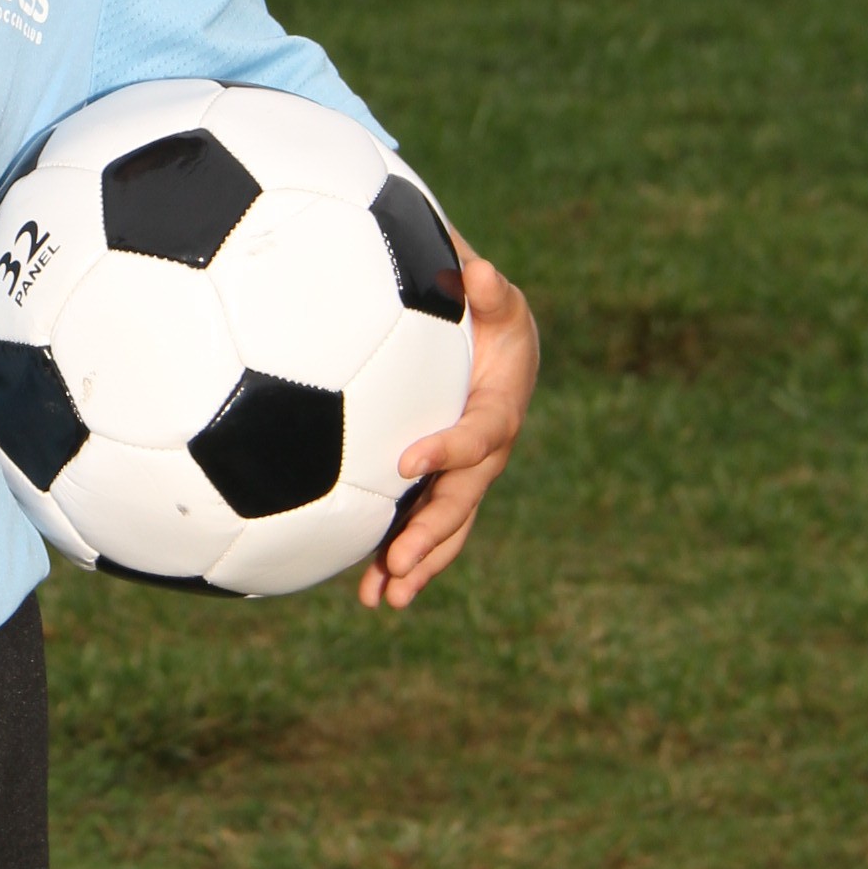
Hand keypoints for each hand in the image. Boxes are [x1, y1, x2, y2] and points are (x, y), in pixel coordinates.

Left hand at [356, 244, 538, 611]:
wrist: (496, 348)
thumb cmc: (490, 316)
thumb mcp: (498, 300)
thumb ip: (490, 290)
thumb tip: (474, 269)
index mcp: (498, 410)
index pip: (478, 436)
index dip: (448, 451)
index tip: (408, 462)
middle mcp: (486, 455)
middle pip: (462, 501)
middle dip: (432, 534)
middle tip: (401, 562)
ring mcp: (463, 478)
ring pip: (445, 528)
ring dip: (418, 564)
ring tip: (385, 599)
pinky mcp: (440, 488)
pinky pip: (422, 527)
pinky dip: (399, 560)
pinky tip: (369, 593)